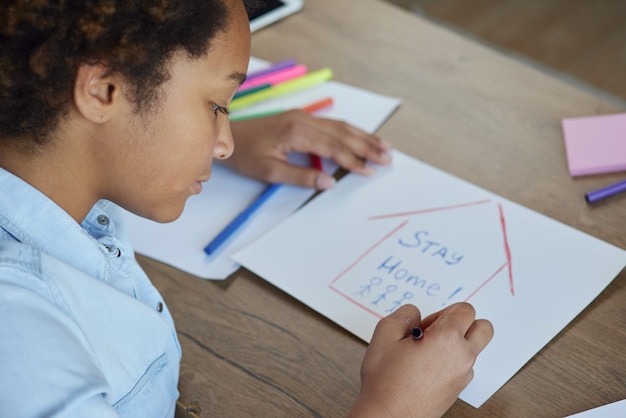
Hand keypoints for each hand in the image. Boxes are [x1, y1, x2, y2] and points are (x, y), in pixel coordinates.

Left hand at [226, 109, 392, 188]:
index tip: (371, 170)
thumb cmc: (246, 155)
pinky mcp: (301, 118)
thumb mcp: (270, 172)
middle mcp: (304, 120)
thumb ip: (301, 176)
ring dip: (363, 136)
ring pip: (341, 126)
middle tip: (388, 157)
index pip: (335, 148)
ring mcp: (303, 117)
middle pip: (343, 133)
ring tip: (383, 146)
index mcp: (297, 133)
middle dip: (367, 146)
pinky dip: (350, 131)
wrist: (229, 135)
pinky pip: (332, 124)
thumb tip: (329, 182)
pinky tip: (361, 136)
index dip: (354, 160)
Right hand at [349, 303, 493, 417]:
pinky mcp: (458, 389)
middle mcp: (462, 356)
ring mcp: (463, 375)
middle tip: (438, 331)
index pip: (465, 309)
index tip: (427, 323)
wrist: (389, 416)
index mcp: (447, 338)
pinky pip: (463, 366)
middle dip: (464, 323)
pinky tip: (426, 369)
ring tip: (426, 352)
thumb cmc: (386, 381)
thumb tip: (414, 315)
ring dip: (456, 343)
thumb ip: (404, 314)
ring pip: (473, 348)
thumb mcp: (385, 333)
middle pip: (483, 327)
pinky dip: (450, 362)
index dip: (444, 311)